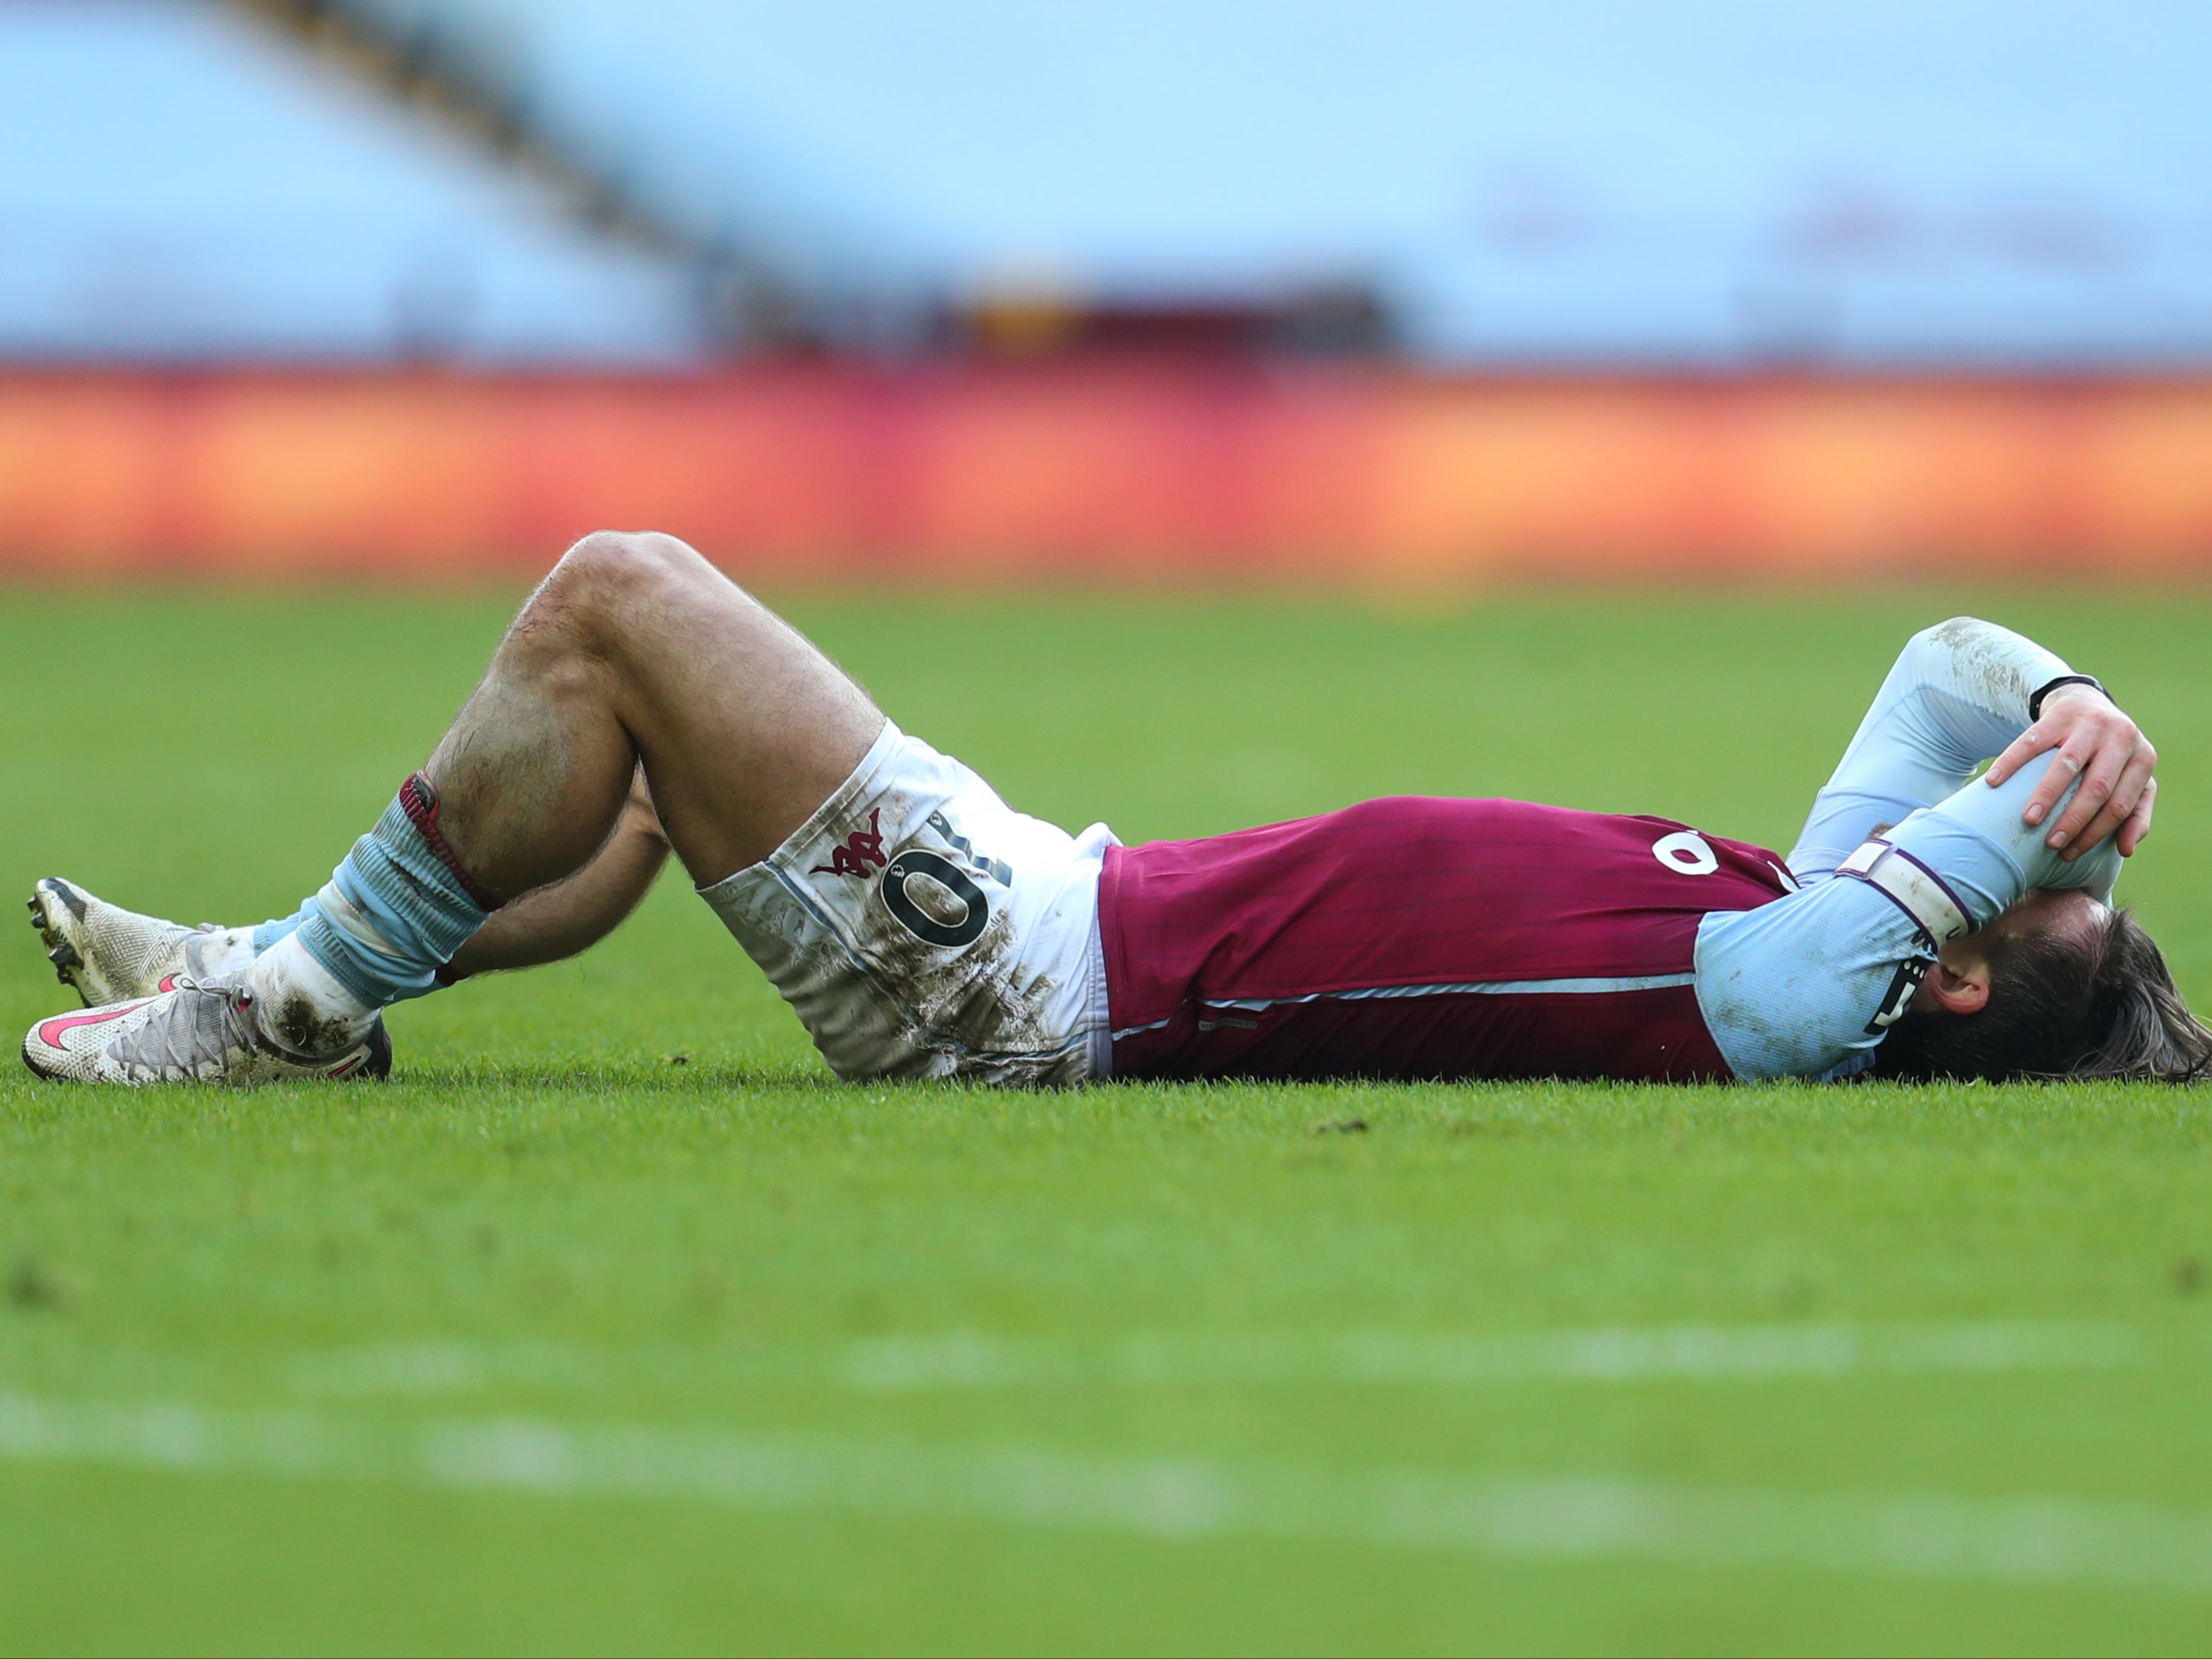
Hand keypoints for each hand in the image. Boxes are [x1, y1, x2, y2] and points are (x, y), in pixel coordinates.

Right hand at [1985, 683, 2155, 858]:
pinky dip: (2010, 763)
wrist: (2089, 702)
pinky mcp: (2058, 714)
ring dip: (2046, 796)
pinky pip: (2030, 741)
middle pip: (2097, 787)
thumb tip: (2126, 850)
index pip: (2120, 805)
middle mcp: (2122, 736)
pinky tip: (1994, 782)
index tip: (2070, 853)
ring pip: (2067, 764)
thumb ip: (2136, 814)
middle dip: (2073, 820)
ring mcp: (2090, 723)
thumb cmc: (2110, 753)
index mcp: (2143, 758)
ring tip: (2029, 820)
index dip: (2095, 832)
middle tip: (2052, 843)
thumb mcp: (2132, 779)